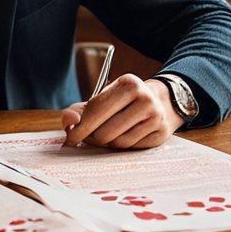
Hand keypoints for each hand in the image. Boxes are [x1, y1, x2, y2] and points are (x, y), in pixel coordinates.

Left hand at [61, 74, 183, 149]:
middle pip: (106, 131)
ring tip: (103, 136)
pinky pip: (131, 148)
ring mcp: (155, 117)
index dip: (80, 126)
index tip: (70, 136)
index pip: (97, 109)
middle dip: (92, 137)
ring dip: (106, 143)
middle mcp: (145, 98)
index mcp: (128, 84)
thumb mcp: (103, 98)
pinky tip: (121, 136)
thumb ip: (80, 110)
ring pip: (118, 142)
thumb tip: (69, 122)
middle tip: (87, 137)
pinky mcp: (160, 133)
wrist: (160, 103)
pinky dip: (121, 146)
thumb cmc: (123, 102)